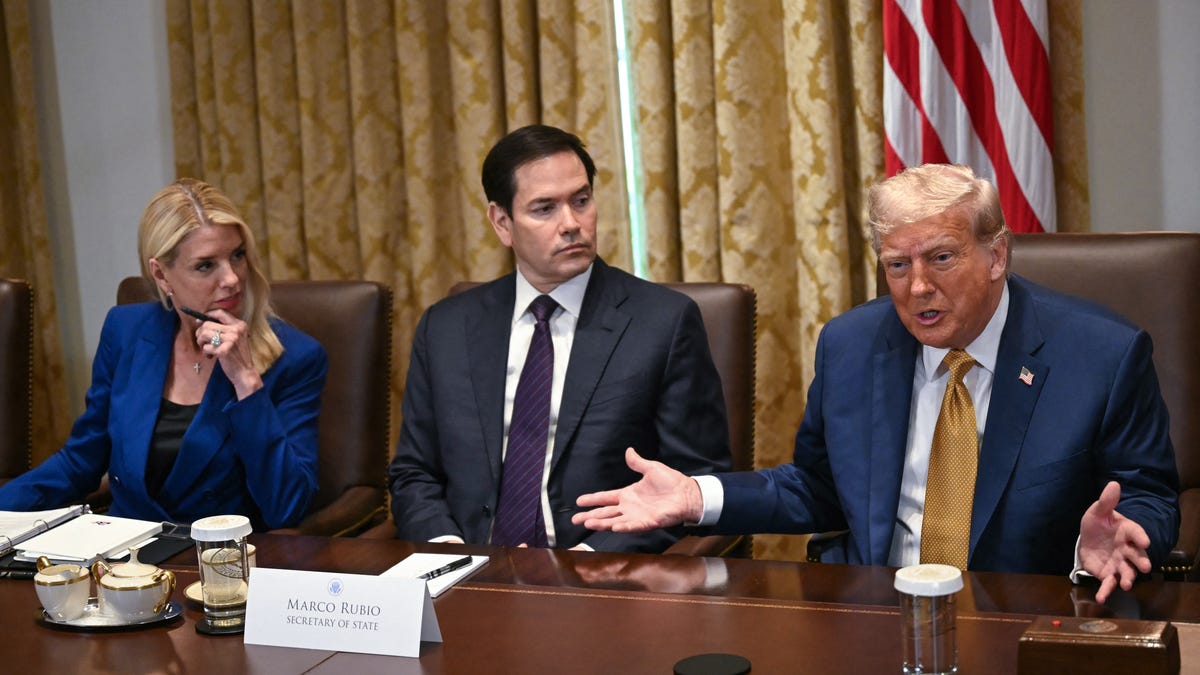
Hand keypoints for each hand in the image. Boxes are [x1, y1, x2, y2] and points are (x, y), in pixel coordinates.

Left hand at [193, 310, 260, 398]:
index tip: (199, 321)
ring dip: (201, 342)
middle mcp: (236, 330)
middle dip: (200, 333)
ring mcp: (231, 340)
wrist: (245, 372)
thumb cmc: (237, 356)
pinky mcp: (224, 350)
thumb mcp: (236, 338)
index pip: (220, 313)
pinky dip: (206, 352)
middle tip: (202, 342)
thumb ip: (224, 329)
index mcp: (240, 325)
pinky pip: (206, 347)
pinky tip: (211, 356)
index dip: (207, 315)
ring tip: (207, 349)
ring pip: (204, 333)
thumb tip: (201, 322)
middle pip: (207, 324)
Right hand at [572, 448, 702, 532]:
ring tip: (588, 523)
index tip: (579, 501)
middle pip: (606, 512)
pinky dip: (623, 527)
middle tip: (575, 519)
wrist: (688, 493)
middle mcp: (630, 507)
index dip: (593, 499)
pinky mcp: (648, 522)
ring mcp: (638, 516)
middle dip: (590, 516)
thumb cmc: (672, 482)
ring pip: (615, 521)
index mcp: (628, 494)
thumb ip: (638, 463)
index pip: (606, 497)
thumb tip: (628, 451)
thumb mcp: (651, 469)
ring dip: (602, 523)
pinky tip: (613, 527)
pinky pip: (633, 526)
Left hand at [1079, 481, 1152, 602]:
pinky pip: (1108, 583)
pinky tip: (1101, 598)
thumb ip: (1106, 502)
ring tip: (1126, 584)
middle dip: (1141, 561)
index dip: (1140, 536)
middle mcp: (1127, 549)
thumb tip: (1113, 484)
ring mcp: (1119, 563)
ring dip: (1127, 578)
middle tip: (1145, 566)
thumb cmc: (1098, 524)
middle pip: (1137, 556)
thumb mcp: (1098, 512)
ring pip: (1126, 572)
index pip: (1136, 533)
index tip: (1145, 540)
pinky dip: (1106, 591)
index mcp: (1127, 532)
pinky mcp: (1108, 574)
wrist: (1090, 540)